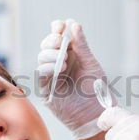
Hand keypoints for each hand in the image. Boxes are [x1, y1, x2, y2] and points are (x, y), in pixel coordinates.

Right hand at [37, 20, 113, 139]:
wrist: (97, 115)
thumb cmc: (97, 90)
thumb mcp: (92, 64)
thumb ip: (82, 46)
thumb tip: (74, 24)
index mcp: (70, 55)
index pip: (58, 37)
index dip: (57, 29)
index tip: (60, 25)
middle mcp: (58, 63)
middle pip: (47, 45)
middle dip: (51, 40)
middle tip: (61, 41)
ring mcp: (52, 76)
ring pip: (41, 58)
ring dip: (50, 54)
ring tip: (64, 59)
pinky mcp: (47, 89)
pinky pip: (41, 75)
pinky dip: (47, 68)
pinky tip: (58, 68)